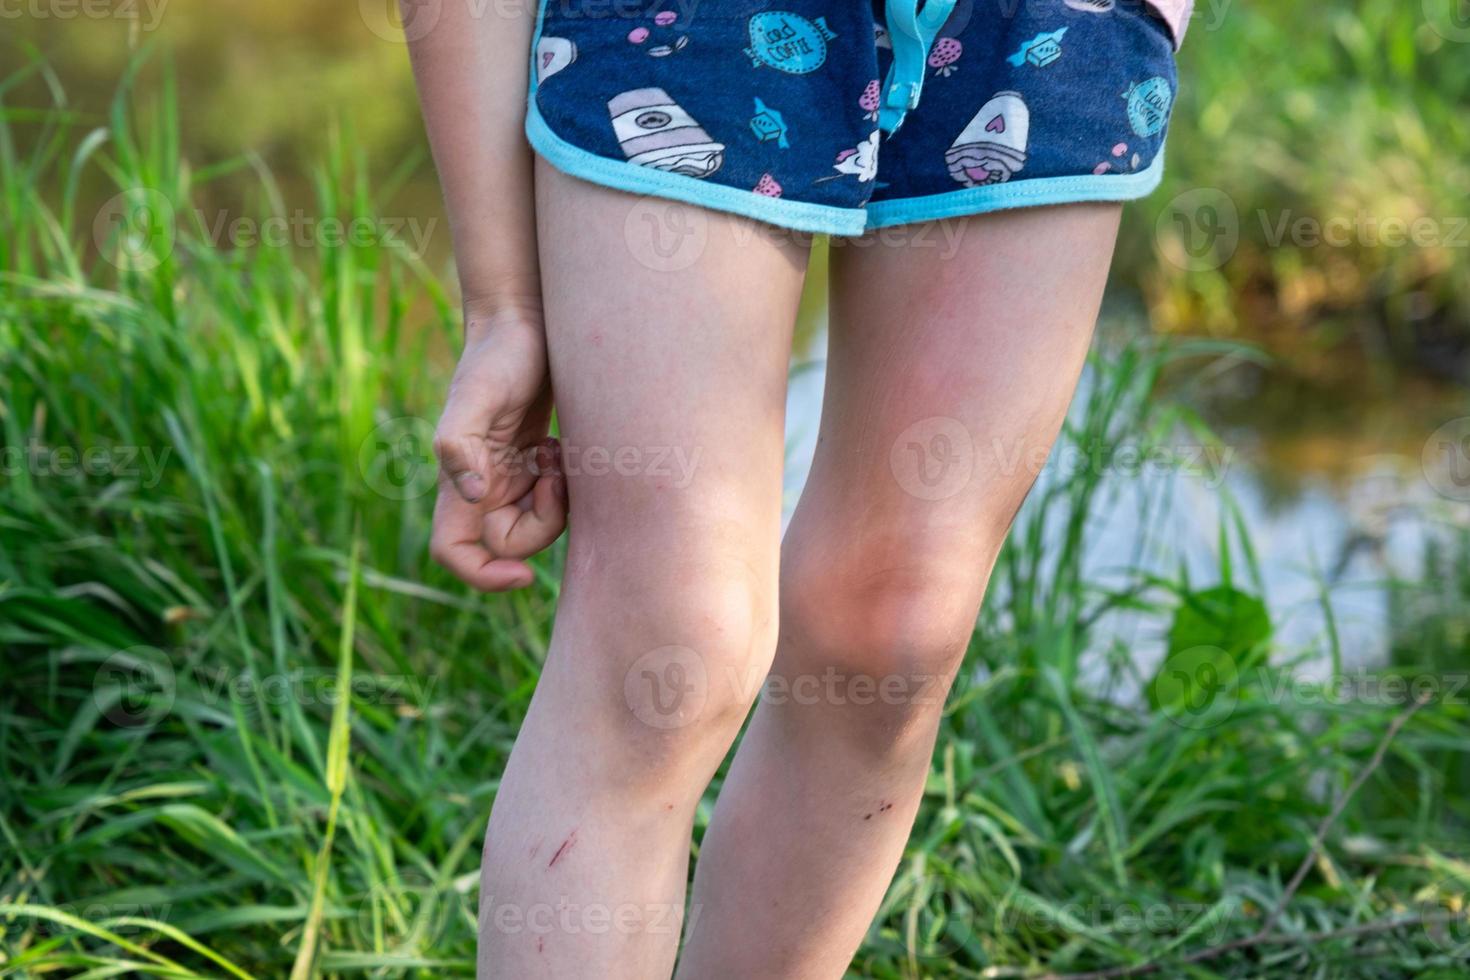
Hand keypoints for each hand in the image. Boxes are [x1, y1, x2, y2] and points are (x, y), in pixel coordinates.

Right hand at [429, 306, 566, 590]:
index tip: (524, 574)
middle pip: (508, 544)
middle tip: (555, 475)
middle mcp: (482, 485)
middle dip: (542, 524)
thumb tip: (472, 494)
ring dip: (557, 501)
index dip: (485, 576)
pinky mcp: (534, 460)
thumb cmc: (499, 353)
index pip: (456, 553)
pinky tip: (561, 446)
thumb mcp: (477, 395)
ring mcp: (509, 474)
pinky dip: (565, 482)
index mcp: (460, 481)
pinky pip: (554, 497)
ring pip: (537, 522)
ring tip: (557, 452)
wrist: (525, 321)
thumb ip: (459, 444)